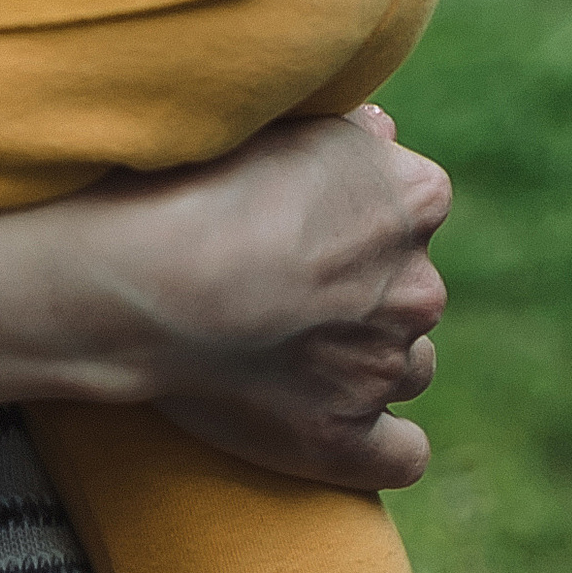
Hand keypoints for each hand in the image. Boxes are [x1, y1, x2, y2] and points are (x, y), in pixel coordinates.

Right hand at [77, 107, 449, 491]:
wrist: (153, 274)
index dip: (358, 207)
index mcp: (411, 196)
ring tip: (289, 345)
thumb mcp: (278, 119)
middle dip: (362, 287)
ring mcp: (387, 366)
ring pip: (407, 364)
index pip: (413, 198)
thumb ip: (346, 132)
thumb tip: (383, 135)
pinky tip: (336, 421)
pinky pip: (403, 453)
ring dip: (367, 357)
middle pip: (410, 286)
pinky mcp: (350, 437)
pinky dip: (379, 442)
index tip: (305, 213)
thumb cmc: (199, 180)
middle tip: (282, 281)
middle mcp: (418, 283)